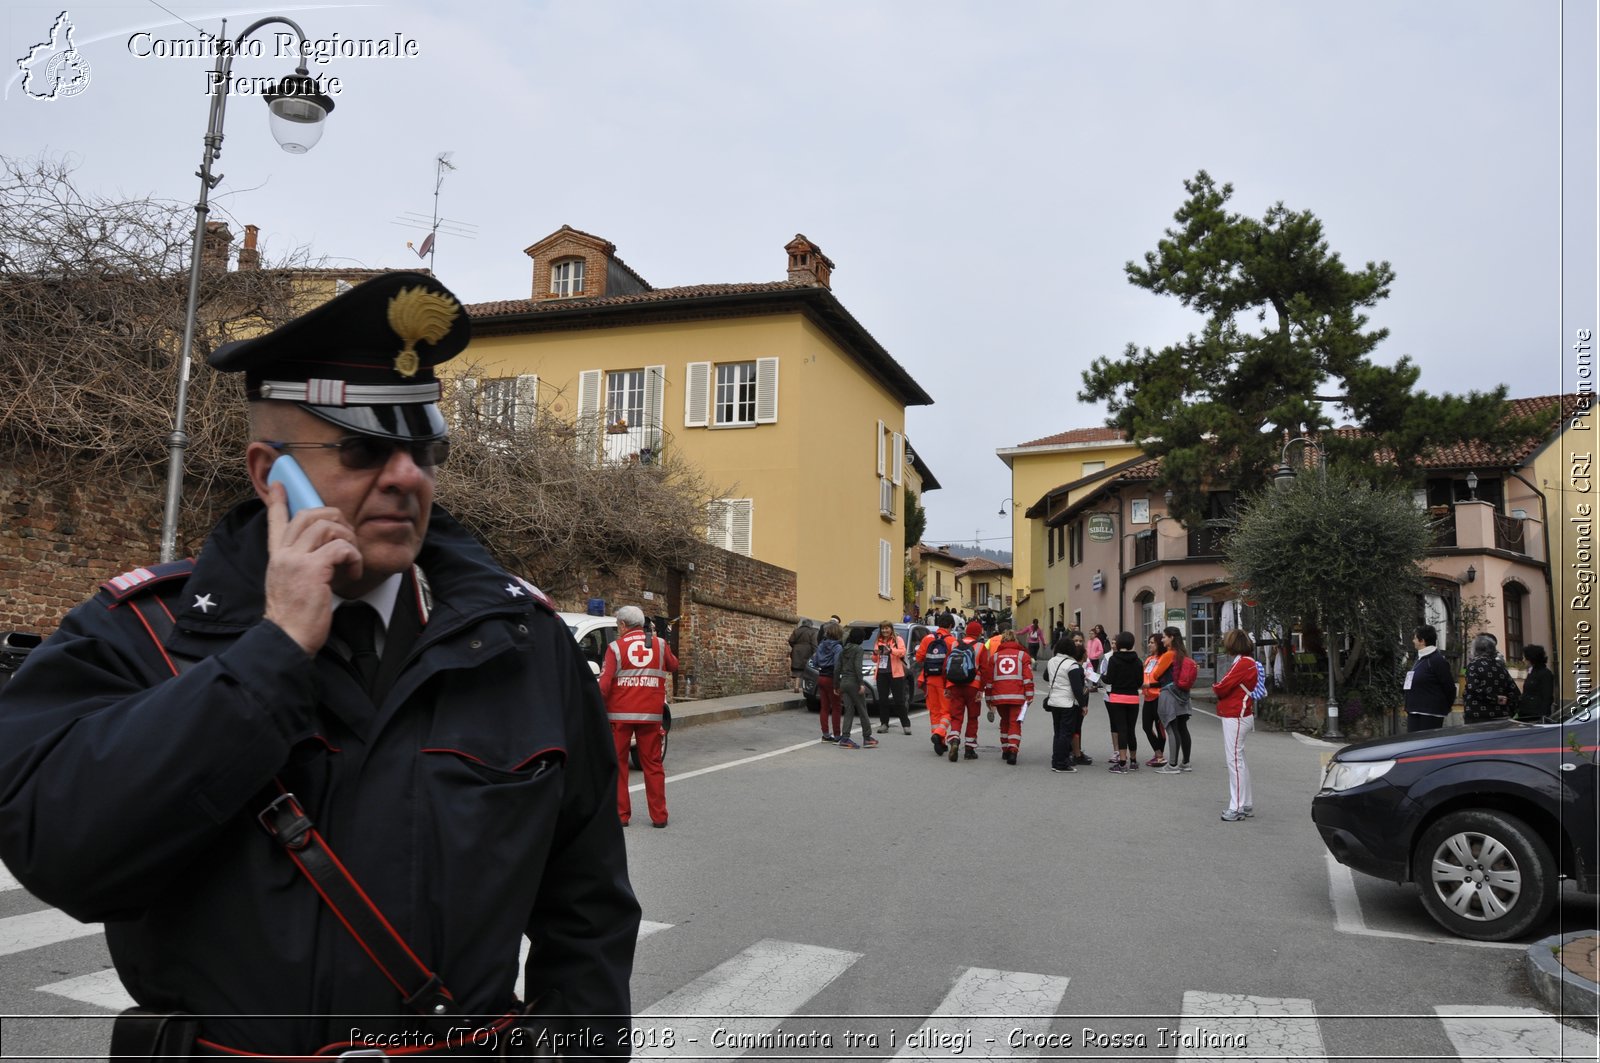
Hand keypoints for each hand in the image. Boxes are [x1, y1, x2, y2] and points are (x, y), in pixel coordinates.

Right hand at [261, 482, 361, 654]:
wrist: (287, 638)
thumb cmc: (294, 617)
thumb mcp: (290, 584)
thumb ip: (300, 564)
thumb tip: (324, 553)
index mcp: (277, 557)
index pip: (275, 521)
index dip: (278, 501)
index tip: (279, 485)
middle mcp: (283, 554)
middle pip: (309, 515)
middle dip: (335, 518)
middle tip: (347, 535)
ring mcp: (296, 560)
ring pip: (327, 527)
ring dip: (348, 540)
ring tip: (351, 559)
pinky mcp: (313, 570)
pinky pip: (341, 548)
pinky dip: (354, 557)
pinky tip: (353, 573)